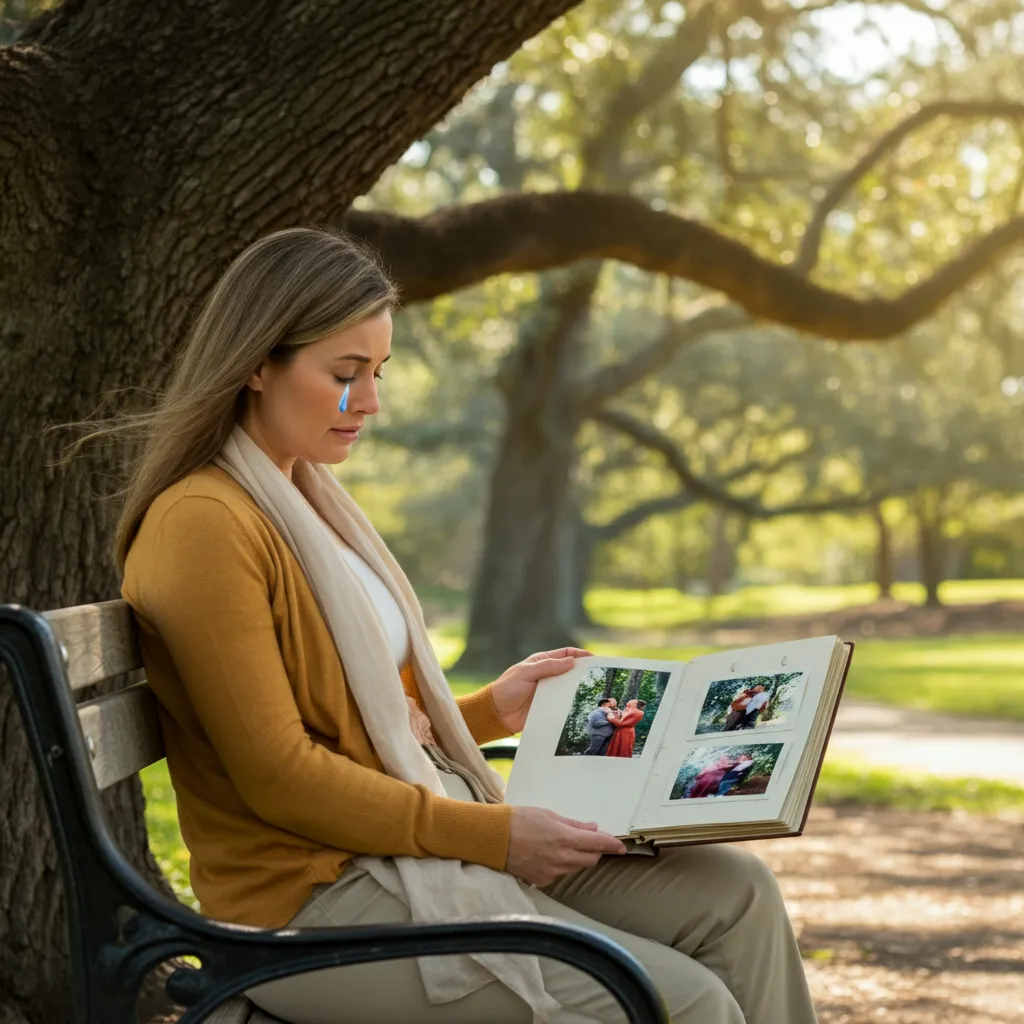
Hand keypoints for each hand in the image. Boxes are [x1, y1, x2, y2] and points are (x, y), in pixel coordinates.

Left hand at [490, 647, 590, 732]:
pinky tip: (581, 706)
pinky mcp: (548, 707)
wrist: (496, 713)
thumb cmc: (507, 687)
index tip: (594, 659)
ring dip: (579, 690)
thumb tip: (571, 661)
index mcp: (542, 662)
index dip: (579, 655)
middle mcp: (548, 676)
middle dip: (583, 673)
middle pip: (570, 672)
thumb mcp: (526, 672)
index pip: (565, 654)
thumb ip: (547, 666)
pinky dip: (571, 704)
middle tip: (599, 677)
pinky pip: (563, 704)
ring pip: (569, 689)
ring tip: (595, 693)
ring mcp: (549, 692)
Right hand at [505, 806, 625, 887]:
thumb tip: (592, 829)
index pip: (597, 844)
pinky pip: (560, 874)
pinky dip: (561, 865)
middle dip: (593, 850)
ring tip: (563, 845)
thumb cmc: (517, 820)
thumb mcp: (548, 815)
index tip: (621, 847)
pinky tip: (548, 855)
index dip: (612, 845)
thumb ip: (573, 825)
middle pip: (590, 859)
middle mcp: (561, 859)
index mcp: (564, 839)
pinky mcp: (541, 881)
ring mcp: (551, 873)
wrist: (492, 839)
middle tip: (588, 840)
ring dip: (578, 857)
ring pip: (576, 867)